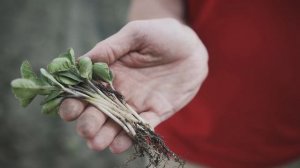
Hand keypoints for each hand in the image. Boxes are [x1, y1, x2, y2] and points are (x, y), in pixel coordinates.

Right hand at [59, 18, 207, 152]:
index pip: (87, 90)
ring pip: (118, 124)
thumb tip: (81, 62)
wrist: (190, 46)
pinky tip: (119, 144)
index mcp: (110, 73)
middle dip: (89, 123)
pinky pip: (143, 127)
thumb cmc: (161, 35)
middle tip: (86, 129)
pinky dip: (132, 136)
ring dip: (106, 135)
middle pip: (99, 112)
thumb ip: (110, 48)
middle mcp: (120, 91)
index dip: (75, 101)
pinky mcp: (156, 111)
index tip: (69, 110)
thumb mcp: (135, 34)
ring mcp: (137, 103)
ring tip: (97, 143)